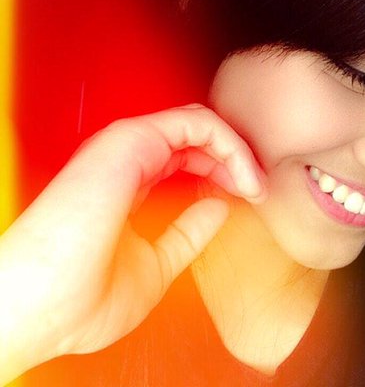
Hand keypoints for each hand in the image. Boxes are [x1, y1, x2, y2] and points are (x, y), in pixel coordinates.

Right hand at [0, 105, 266, 383]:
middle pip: (195, 139)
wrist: (42, 306)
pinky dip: (227, 142)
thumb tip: (220, 205)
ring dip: (235, 148)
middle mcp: (127, 159)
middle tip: (256, 188)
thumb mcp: (154, 265)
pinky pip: (196, 122)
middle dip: (234, 158)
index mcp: (127, 183)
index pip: (184, 159)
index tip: (246, 198)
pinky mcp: (133, 138)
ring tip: (254, 182)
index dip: (220, 172)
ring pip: (198, 122)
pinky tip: (241, 173)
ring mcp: (129, 146)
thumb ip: (187, 232)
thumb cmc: (81, 295)